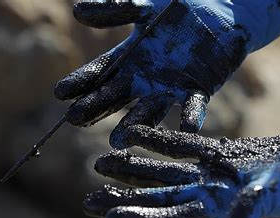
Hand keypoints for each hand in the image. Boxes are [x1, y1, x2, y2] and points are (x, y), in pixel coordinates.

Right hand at [55, 0, 279, 147]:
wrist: (220, 10)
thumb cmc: (179, 6)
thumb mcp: (144, 5)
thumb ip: (115, 9)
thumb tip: (77, 12)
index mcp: (129, 59)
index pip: (99, 73)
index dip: (80, 82)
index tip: (59, 93)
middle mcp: (145, 79)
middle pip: (116, 96)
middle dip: (95, 107)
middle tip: (75, 119)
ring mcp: (171, 88)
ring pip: (149, 111)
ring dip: (135, 126)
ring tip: (117, 142)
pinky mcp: (199, 90)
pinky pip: (193, 106)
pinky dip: (190, 117)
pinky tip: (186, 128)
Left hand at [84, 125, 279, 217]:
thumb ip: (256, 211)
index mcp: (222, 211)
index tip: (108, 214)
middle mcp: (212, 195)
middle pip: (159, 199)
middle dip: (125, 199)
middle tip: (87, 198)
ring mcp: (215, 174)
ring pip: (166, 173)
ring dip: (135, 169)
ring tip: (100, 165)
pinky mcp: (223, 154)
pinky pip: (185, 147)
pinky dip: (161, 141)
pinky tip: (136, 134)